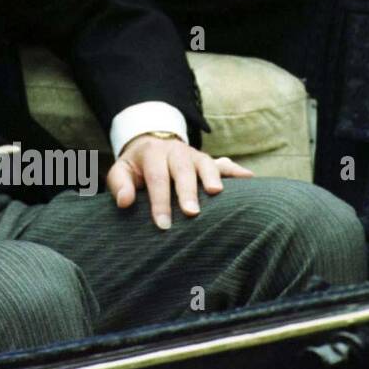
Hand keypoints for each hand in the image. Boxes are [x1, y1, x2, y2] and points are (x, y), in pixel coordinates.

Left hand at [107, 133, 253, 229]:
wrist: (151, 144)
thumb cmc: (136, 167)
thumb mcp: (121, 171)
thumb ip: (120, 184)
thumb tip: (124, 202)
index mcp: (153, 153)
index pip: (156, 178)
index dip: (159, 201)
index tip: (163, 224)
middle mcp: (176, 151)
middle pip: (182, 170)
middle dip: (187, 191)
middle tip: (191, 213)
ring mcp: (195, 155)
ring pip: (205, 164)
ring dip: (212, 177)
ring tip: (216, 192)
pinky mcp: (210, 160)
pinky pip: (226, 164)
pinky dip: (237, 170)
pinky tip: (249, 178)